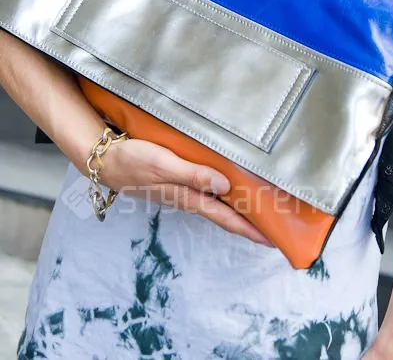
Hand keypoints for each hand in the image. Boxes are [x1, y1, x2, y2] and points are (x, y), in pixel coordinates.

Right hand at [97, 136, 272, 246]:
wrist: (107, 162)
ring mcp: (183, 192)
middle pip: (226, 215)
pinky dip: (224, 195)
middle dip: (250, 223)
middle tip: (276, 229)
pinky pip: (207, 192)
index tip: (273, 240)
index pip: (226, 218)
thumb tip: (224, 184)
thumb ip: (193, 175)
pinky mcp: (177, 182)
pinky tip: (230, 189)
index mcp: (189, 198)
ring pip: (218, 205)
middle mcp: (189, 198)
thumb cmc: (134, 161)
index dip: (250, 229)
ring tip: (261, 211)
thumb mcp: (164, 165)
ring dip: (239, 210)